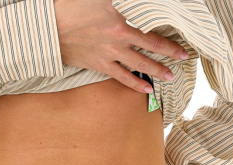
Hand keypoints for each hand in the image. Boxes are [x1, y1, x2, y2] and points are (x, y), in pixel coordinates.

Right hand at [53, 0, 188, 94]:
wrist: (50, 27)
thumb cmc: (73, 6)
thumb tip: (132, 1)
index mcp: (121, 22)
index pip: (151, 34)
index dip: (168, 43)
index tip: (181, 47)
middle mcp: (118, 41)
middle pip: (149, 51)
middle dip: (168, 56)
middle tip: (182, 60)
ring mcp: (109, 55)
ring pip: (138, 66)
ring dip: (156, 72)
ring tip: (169, 77)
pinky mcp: (99, 65)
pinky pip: (121, 77)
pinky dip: (135, 83)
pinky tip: (146, 88)